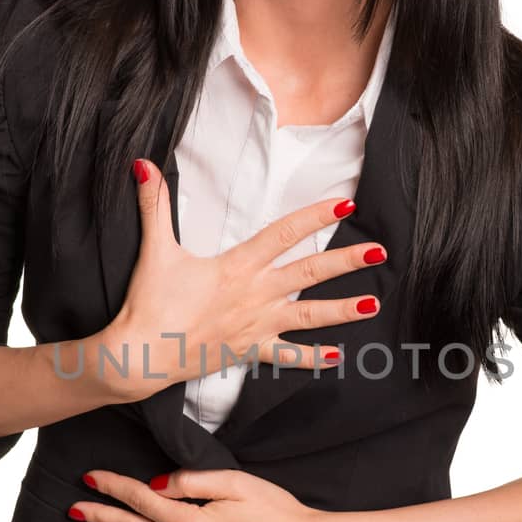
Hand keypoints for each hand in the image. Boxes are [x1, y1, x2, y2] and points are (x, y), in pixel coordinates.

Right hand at [101, 157, 385, 399]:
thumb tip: (143, 163)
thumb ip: (154, 204)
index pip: (284, 234)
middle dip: (347, 261)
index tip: (345, 204)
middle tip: (379, 253)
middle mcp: (256, 294)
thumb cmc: (150, 302)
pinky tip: (336, 357)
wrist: (142, 354)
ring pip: (309, 317)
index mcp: (238, 266)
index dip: (315, 216)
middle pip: (309, 274)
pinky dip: (312, 358)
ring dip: (342, 310)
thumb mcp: (155, 249)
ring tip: (373, 305)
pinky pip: (287, 357)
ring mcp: (257, 325)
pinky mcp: (249, 351)